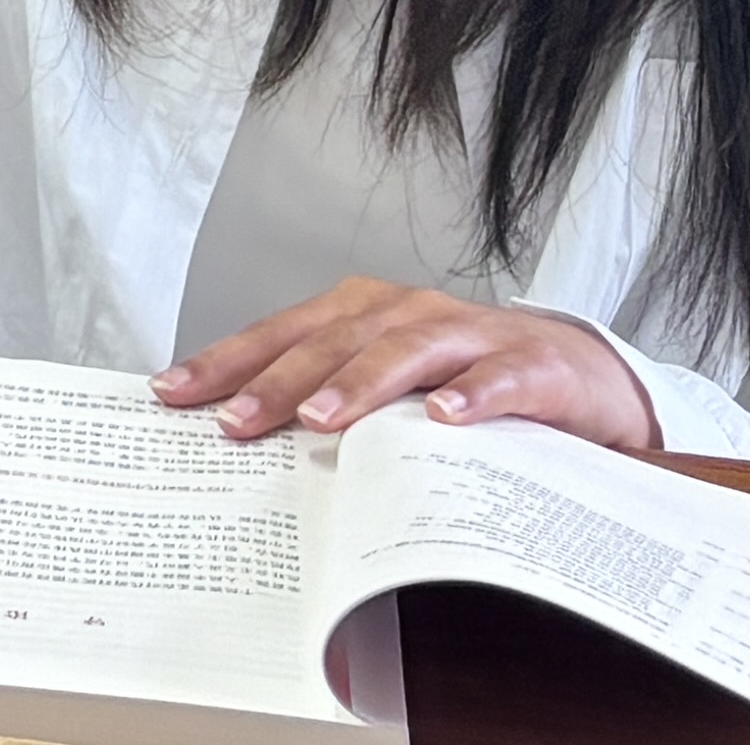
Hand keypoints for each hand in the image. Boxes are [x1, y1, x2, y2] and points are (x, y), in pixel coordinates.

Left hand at [155, 284, 655, 454]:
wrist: (578, 372)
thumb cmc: (465, 378)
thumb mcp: (392, 385)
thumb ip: (333, 398)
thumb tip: (243, 435)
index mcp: (362, 314)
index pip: (280, 336)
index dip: (225, 362)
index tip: (171, 395)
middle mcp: (406, 313)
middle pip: (331, 344)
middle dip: (277, 382)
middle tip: (235, 421)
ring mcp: (468, 336)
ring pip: (404, 354)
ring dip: (360, 385)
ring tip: (321, 419)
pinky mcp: (529, 367)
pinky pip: (496, 381)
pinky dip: (470, 396)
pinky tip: (444, 420)